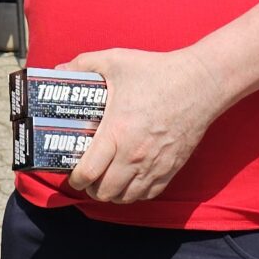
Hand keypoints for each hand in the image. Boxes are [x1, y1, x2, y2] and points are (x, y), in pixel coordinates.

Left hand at [60, 48, 226, 204]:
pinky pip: (148, 194)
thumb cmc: (157, 72)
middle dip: (91, 188)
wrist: (200, 83)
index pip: (88, 172)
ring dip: (112, 194)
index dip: (75, 179)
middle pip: (104, 192)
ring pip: (126, 198)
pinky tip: (129, 182)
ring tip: (106, 181)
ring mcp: (154, 165)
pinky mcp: (171, 168)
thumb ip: (82, 64)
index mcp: (116, 132)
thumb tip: (58, 71)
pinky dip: (135, 193)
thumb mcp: (115, 60)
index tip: (71, 173)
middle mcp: (134, 155)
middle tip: (87, 177)